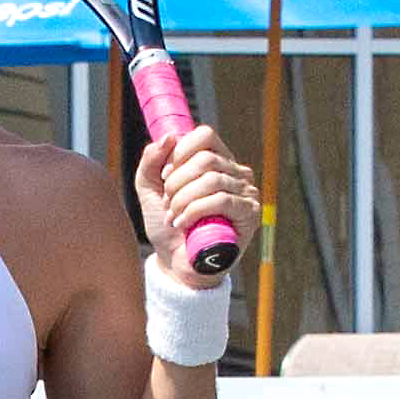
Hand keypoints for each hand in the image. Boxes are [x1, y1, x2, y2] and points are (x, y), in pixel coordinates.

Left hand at [132, 126, 258, 309]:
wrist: (175, 263)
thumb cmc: (167, 225)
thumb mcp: (149, 189)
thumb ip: (151, 161)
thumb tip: (169, 137)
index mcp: (216, 160)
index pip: (204, 135)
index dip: (180, 152)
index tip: (165, 177)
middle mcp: (236, 172)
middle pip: (205, 159)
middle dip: (177, 182)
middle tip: (168, 202)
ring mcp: (246, 192)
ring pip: (211, 179)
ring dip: (183, 199)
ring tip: (174, 216)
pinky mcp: (250, 213)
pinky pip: (221, 200)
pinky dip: (195, 211)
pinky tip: (184, 224)